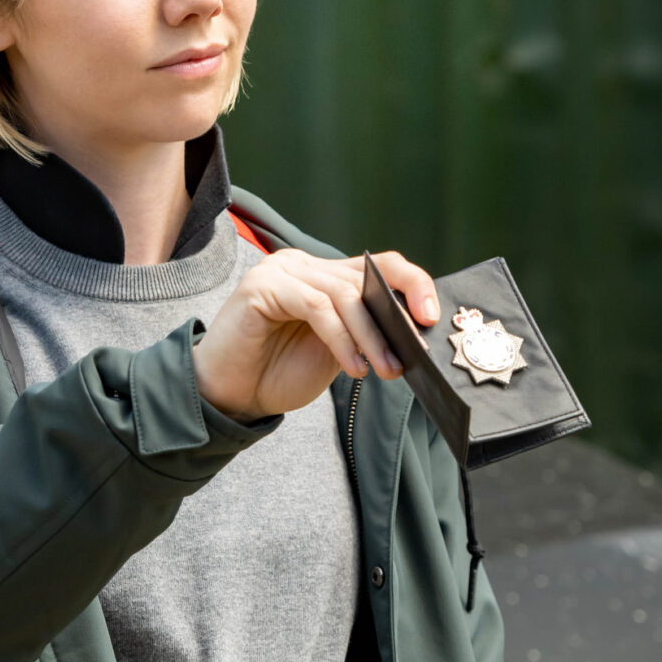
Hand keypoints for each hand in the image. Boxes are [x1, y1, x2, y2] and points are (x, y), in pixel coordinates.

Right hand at [193, 249, 437, 419]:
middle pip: (364, 278)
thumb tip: (412, 331)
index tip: (430, 316)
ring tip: (383, 369)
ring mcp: (280, 271)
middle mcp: (302, 265)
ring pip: (343, 294)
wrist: (230, 396)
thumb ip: (364, 332)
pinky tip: (352, 366)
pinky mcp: (261, 286)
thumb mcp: (337, 352)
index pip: (378, 266)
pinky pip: (315, 306)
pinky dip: (340, 338)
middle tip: (407, 357)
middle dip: (391, 321)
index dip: (412, 283)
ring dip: (369, 336)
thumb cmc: (279, 374)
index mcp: (322, 276)